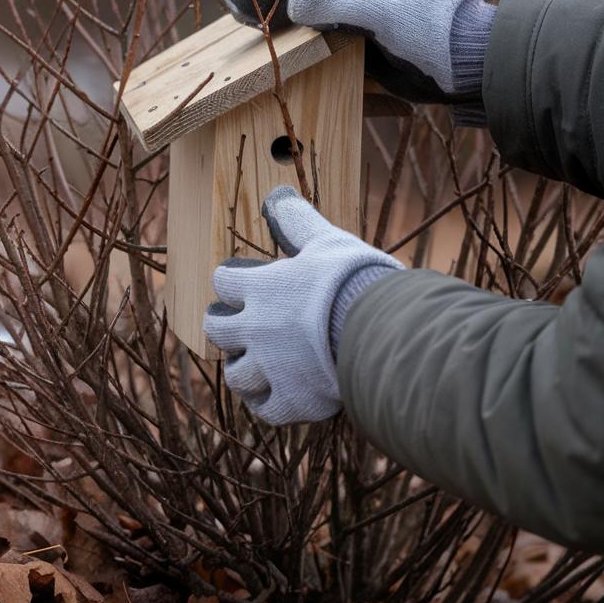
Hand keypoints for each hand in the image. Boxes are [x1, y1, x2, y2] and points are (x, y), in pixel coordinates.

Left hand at [203, 187, 402, 424]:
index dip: (232, 282)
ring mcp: (271, 368)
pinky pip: (265, 408)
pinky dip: (266, 402)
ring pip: (236, 374)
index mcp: (260, 289)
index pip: (222, 281)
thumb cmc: (357, 282)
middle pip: (216, 330)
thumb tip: (277, 194)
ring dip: (243, 368)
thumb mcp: (328, 241)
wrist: (387, 332)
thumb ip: (298, 221)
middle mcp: (255, 329)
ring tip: (255, 364)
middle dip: (224, 326)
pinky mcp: (292, 400)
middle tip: (237, 326)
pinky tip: (273, 396)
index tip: (242, 284)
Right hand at [223, 0, 494, 108]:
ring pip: (314, 16)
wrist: (474, 67)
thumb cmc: (436, 30)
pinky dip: (302, 47)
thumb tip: (295, 1)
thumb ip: (338, 2)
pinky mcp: (369, 46)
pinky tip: (283, 57)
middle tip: (233, 12)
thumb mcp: (384, 11)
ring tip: (250, 34)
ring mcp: (366, 17)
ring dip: (282, 25)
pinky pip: (327, 42)